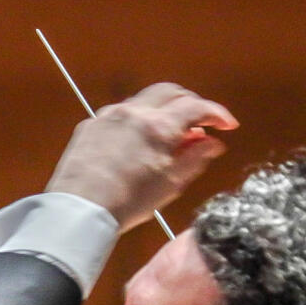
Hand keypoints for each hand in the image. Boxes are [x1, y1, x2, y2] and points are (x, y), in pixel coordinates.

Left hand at [45, 82, 236, 233]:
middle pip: (170, 92)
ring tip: (171, 134)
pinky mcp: (89, 126)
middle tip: (201, 123)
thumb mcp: (170, 184)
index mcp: (158, 126)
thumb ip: (195, 157)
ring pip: (144, 100)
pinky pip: (120, 115)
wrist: (78, 212)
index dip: (216, 113)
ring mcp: (108, 116)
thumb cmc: (127, 203)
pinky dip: (138, 121)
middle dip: (190, 103)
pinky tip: (139, 141)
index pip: (196, 107)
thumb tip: (213, 142)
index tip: (227, 125)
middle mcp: (134, 112)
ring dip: (163, 111)